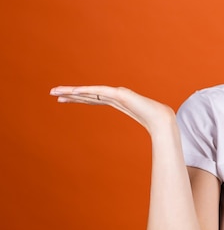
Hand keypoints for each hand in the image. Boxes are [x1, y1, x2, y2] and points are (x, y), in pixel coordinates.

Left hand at [50, 85, 174, 131]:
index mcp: (118, 102)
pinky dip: (86, 91)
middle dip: (70, 93)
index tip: (64, 97)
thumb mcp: (141, 125)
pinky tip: (74, 91)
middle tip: (53, 92)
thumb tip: (142, 138)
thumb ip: (137, 126)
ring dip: (72, 91)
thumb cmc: (156, 123)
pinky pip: (99, 92)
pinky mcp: (121, 95)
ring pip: (90, 91)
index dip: (79, 96)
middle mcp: (115, 96)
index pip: (93, 98)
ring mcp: (118, 94)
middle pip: (88, 94)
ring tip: (56, 92)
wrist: (164, 121)